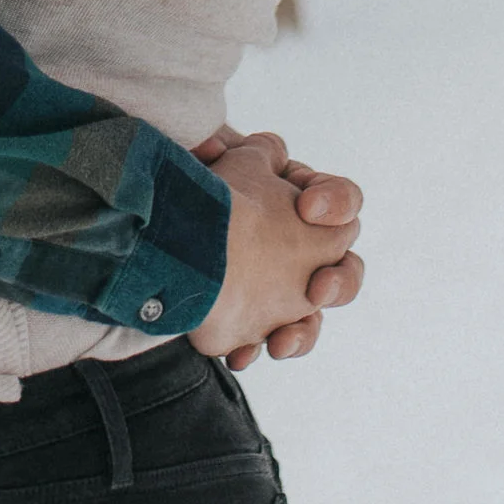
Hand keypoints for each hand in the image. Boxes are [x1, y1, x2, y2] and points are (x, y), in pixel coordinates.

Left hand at [190, 125, 362, 368]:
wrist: (158, 227)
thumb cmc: (195, 186)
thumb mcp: (211, 159)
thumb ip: (225, 149)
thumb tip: (212, 148)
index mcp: (303, 203)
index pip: (344, 201)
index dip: (336, 203)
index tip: (306, 207)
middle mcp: (302, 250)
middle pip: (345, 269)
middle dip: (340, 283)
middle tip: (316, 289)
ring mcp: (281, 290)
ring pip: (312, 319)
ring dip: (303, 333)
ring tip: (279, 343)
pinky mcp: (254, 319)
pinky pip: (267, 342)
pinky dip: (256, 350)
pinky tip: (239, 356)